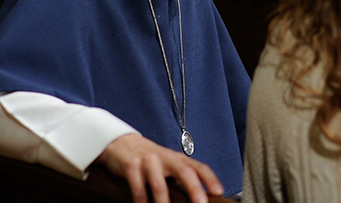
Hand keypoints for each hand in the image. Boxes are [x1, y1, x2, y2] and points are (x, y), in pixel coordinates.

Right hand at [96, 133, 223, 202]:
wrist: (121, 143)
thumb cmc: (149, 159)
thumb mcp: (167, 165)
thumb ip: (180, 179)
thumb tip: (197, 198)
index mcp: (177, 159)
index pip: (198, 167)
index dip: (211, 179)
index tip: (219, 192)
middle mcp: (165, 158)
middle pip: (184, 172)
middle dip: (194, 189)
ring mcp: (148, 161)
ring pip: (160, 185)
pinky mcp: (131, 165)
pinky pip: (138, 188)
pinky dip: (142, 202)